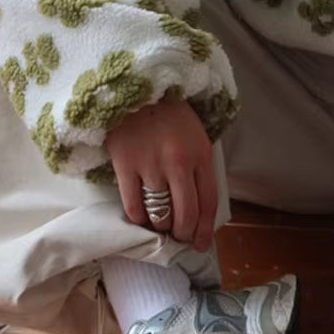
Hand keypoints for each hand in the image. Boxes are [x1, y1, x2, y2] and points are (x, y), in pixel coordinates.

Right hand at [105, 96, 217, 252]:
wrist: (135, 88)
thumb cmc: (169, 114)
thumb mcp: (196, 135)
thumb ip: (199, 166)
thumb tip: (198, 208)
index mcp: (200, 153)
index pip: (208, 202)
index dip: (205, 229)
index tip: (200, 244)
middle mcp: (178, 162)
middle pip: (185, 214)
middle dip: (184, 233)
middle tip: (179, 237)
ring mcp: (150, 165)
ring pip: (159, 214)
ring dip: (161, 226)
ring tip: (160, 224)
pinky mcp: (124, 165)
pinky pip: (133, 206)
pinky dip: (138, 218)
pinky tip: (141, 215)